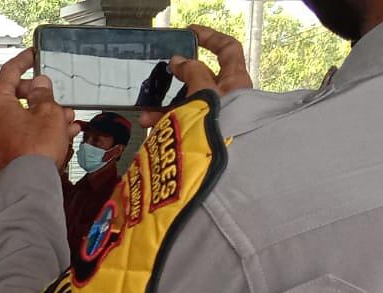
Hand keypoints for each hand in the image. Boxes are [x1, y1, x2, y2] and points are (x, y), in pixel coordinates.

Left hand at [0, 48, 79, 171]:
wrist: (29, 183)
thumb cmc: (35, 149)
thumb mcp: (49, 112)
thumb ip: (43, 94)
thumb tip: (39, 84)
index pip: (7, 72)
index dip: (22, 61)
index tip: (31, 55)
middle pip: (4, 93)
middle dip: (25, 90)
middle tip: (43, 90)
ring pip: (13, 114)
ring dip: (37, 111)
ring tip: (63, 115)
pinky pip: (15, 131)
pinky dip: (33, 127)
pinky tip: (58, 131)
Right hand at [139, 25, 253, 126]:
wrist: (216, 169)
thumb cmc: (217, 126)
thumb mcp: (203, 92)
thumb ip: (191, 72)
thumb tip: (179, 60)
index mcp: (236, 82)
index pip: (228, 49)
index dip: (210, 37)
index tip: (188, 33)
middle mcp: (228, 98)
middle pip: (202, 77)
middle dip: (178, 76)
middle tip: (161, 73)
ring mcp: (214, 117)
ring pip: (187, 101)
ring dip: (164, 102)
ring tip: (146, 111)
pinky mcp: (200, 134)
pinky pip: (180, 121)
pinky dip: (163, 120)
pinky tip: (148, 123)